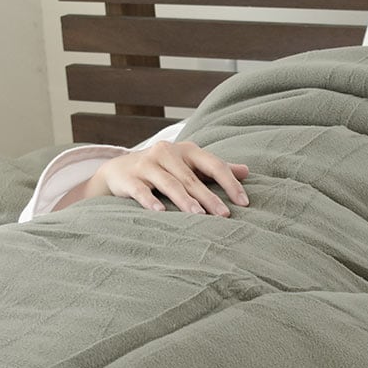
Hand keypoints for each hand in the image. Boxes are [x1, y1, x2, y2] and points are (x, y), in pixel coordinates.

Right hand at [56, 140, 248, 215]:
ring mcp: (146, 164)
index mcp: (187, 150)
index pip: (214, 165)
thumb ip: (216, 169)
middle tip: (224, 216)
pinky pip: (141, 191)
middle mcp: (167, 153)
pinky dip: (150, 201)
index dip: (230, 183)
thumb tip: (247, 171)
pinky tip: (160, 213)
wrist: (119, 170)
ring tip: (199, 217)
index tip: (244, 203)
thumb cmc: (165, 170)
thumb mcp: (190, 166)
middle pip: (192, 178)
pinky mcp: (128, 178)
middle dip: (209, 198)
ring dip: (185, 201)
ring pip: (169, 184)